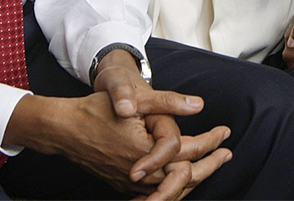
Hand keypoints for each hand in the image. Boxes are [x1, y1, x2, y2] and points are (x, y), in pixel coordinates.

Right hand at [93, 51, 226, 180]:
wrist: (65, 130)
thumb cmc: (97, 111)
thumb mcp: (134, 101)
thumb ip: (168, 103)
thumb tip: (199, 105)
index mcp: (148, 151)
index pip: (190, 151)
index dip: (212, 141)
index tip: (226, 132)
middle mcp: (142, 173)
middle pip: (187, 177)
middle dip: (211, 165)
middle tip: (228, 154)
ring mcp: (133, 184)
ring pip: (173, 189)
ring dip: (196, 177)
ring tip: (211, 165)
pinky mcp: (125, 185)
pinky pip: (157, 193)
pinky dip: (175, 187)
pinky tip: (182, 180)